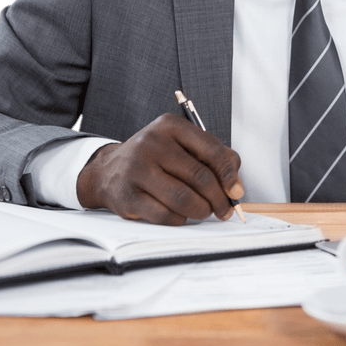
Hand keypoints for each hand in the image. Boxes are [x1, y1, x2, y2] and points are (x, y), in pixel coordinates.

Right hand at [76, 113, 243, 224]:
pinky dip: (180, 219)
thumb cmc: (154, 157)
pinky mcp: (128, 197)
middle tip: (224, 209)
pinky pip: (165, 215)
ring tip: (204, 212)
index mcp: (170, 126)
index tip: (236, 190)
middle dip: (219, 198)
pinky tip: (181, 215)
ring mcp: (137, 170)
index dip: (229, 174)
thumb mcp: (182, 144)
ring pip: (183, 199)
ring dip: (201, 211)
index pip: (211, 150)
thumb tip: (236, 182)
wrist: (109, 170)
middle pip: (199, 177)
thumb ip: (213, 156)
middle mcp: (151, 144)